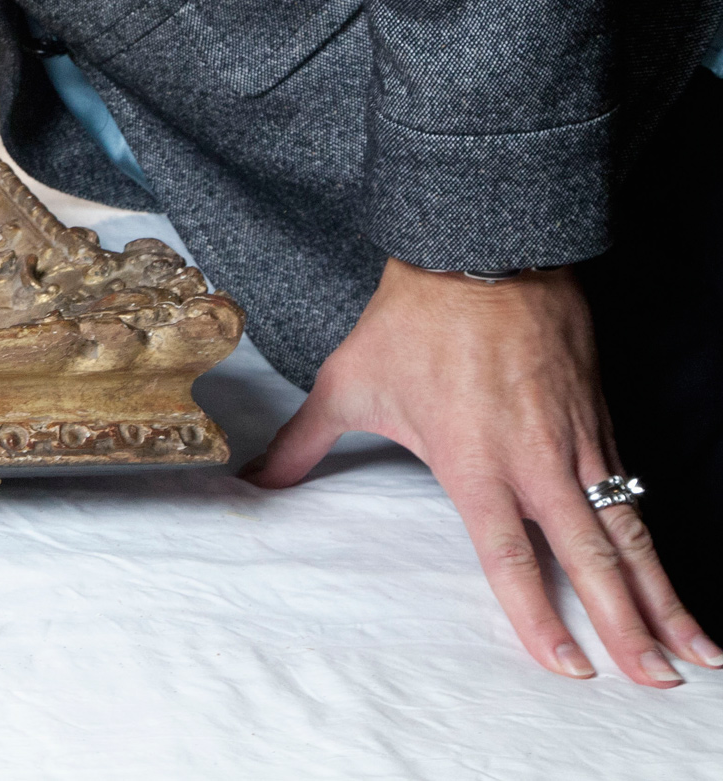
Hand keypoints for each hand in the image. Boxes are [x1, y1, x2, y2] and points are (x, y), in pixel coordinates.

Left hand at [243, 258, 719, 686]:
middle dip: (630, 625)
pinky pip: (634, 493)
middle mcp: (535, 461)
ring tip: (698, 652)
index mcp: (473, 460)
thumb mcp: (347, 384)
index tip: (569, 666)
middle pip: (592, 558)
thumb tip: (256, 479)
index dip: (539, 616)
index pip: (509, 556)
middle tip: (660, 681)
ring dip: (667, 594)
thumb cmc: (410, 321)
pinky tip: (673, 581)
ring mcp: (576, 441)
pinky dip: (658, 541)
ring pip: (630, 531)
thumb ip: (305, 444)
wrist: (479, 253)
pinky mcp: (600, 421)